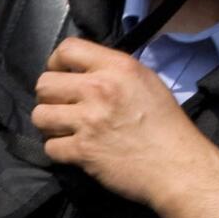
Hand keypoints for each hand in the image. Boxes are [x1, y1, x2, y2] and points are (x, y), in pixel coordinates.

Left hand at [30, 37, 218, 207]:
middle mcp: (99, 89)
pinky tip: (75, 150)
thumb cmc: (167, 126)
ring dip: (49, 124)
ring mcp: (89, 121)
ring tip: (65, 129)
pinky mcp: (83, 151)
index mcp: (118, 68)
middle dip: (49, 97)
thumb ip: (113, 71)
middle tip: (63, 107)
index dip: (56, 62)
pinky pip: (50, 147)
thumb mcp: (146, 82)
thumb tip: (82, 70)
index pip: (67, 49)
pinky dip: (59, 151)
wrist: (179, 168)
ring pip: (39, 115)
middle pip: (44, 84)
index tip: (61, 75)